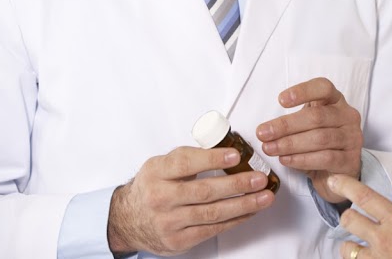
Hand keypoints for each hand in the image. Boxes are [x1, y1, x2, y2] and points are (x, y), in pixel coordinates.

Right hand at [106, 146, 274, 255]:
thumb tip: (226, 150)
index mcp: (156, 172)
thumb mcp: (161, 165)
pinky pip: (212, 230)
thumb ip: (189, 157)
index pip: (185, 162)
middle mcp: (160, 197)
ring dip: (243, 204)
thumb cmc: (152, 187)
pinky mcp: (177, 241)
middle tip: (259, 178)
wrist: (127, 220)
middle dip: (237, 184)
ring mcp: (168, 222)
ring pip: (212, 213)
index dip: (213, 158)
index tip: (236, 155)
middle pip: (204, 191)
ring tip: (263, 196)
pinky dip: (234, 220)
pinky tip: (249, 211)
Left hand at [257, 77, 362, 202]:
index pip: (324, 88)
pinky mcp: (351, 160)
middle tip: (263, 133)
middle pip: (317, 116)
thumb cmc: (319, 144)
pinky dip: (302, 159)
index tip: (281, 100)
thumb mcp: (308, 126)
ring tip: (270, 148)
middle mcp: (348, 116)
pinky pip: (325, 158)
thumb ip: (292, 122)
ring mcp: (352, 138)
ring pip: (320, 138)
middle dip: (286, 125)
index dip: (303, 91)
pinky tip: (286, 160)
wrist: (338, 172)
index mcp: (336, 101)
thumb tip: (265, 129)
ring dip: (290, 144)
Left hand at [328, 174, 391, 258]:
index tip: (335, 179)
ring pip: (345, 247)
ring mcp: (376, 258)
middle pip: (348, 219)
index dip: (346, 185)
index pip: (366, 197)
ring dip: (349, 246)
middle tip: (351, 220)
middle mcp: (384, 238)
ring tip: (357, 248)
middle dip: (347, 218)